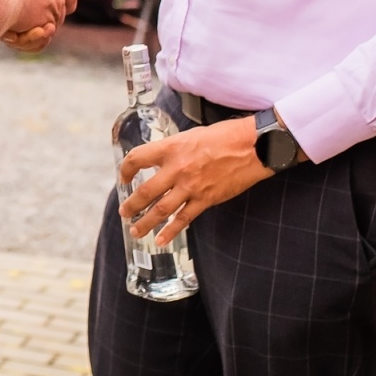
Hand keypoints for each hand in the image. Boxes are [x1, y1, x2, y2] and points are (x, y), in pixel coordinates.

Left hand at [118, 116, 272, 245]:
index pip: (137, 158)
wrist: (252, 147)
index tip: (123, 177)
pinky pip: (183, 219)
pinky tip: (161, 239)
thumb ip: (174, 149)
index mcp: (171, 148)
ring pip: (160, 209)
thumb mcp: (191, 135)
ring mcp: (190, 187)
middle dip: (131, 205)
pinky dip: (170, 231)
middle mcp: (176, 168)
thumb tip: (162, 158)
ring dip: (145, 222)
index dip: (125, 169)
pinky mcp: (205, 199)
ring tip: (136, 230)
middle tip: (124, 212)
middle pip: (145, 191)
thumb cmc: (225, 136)